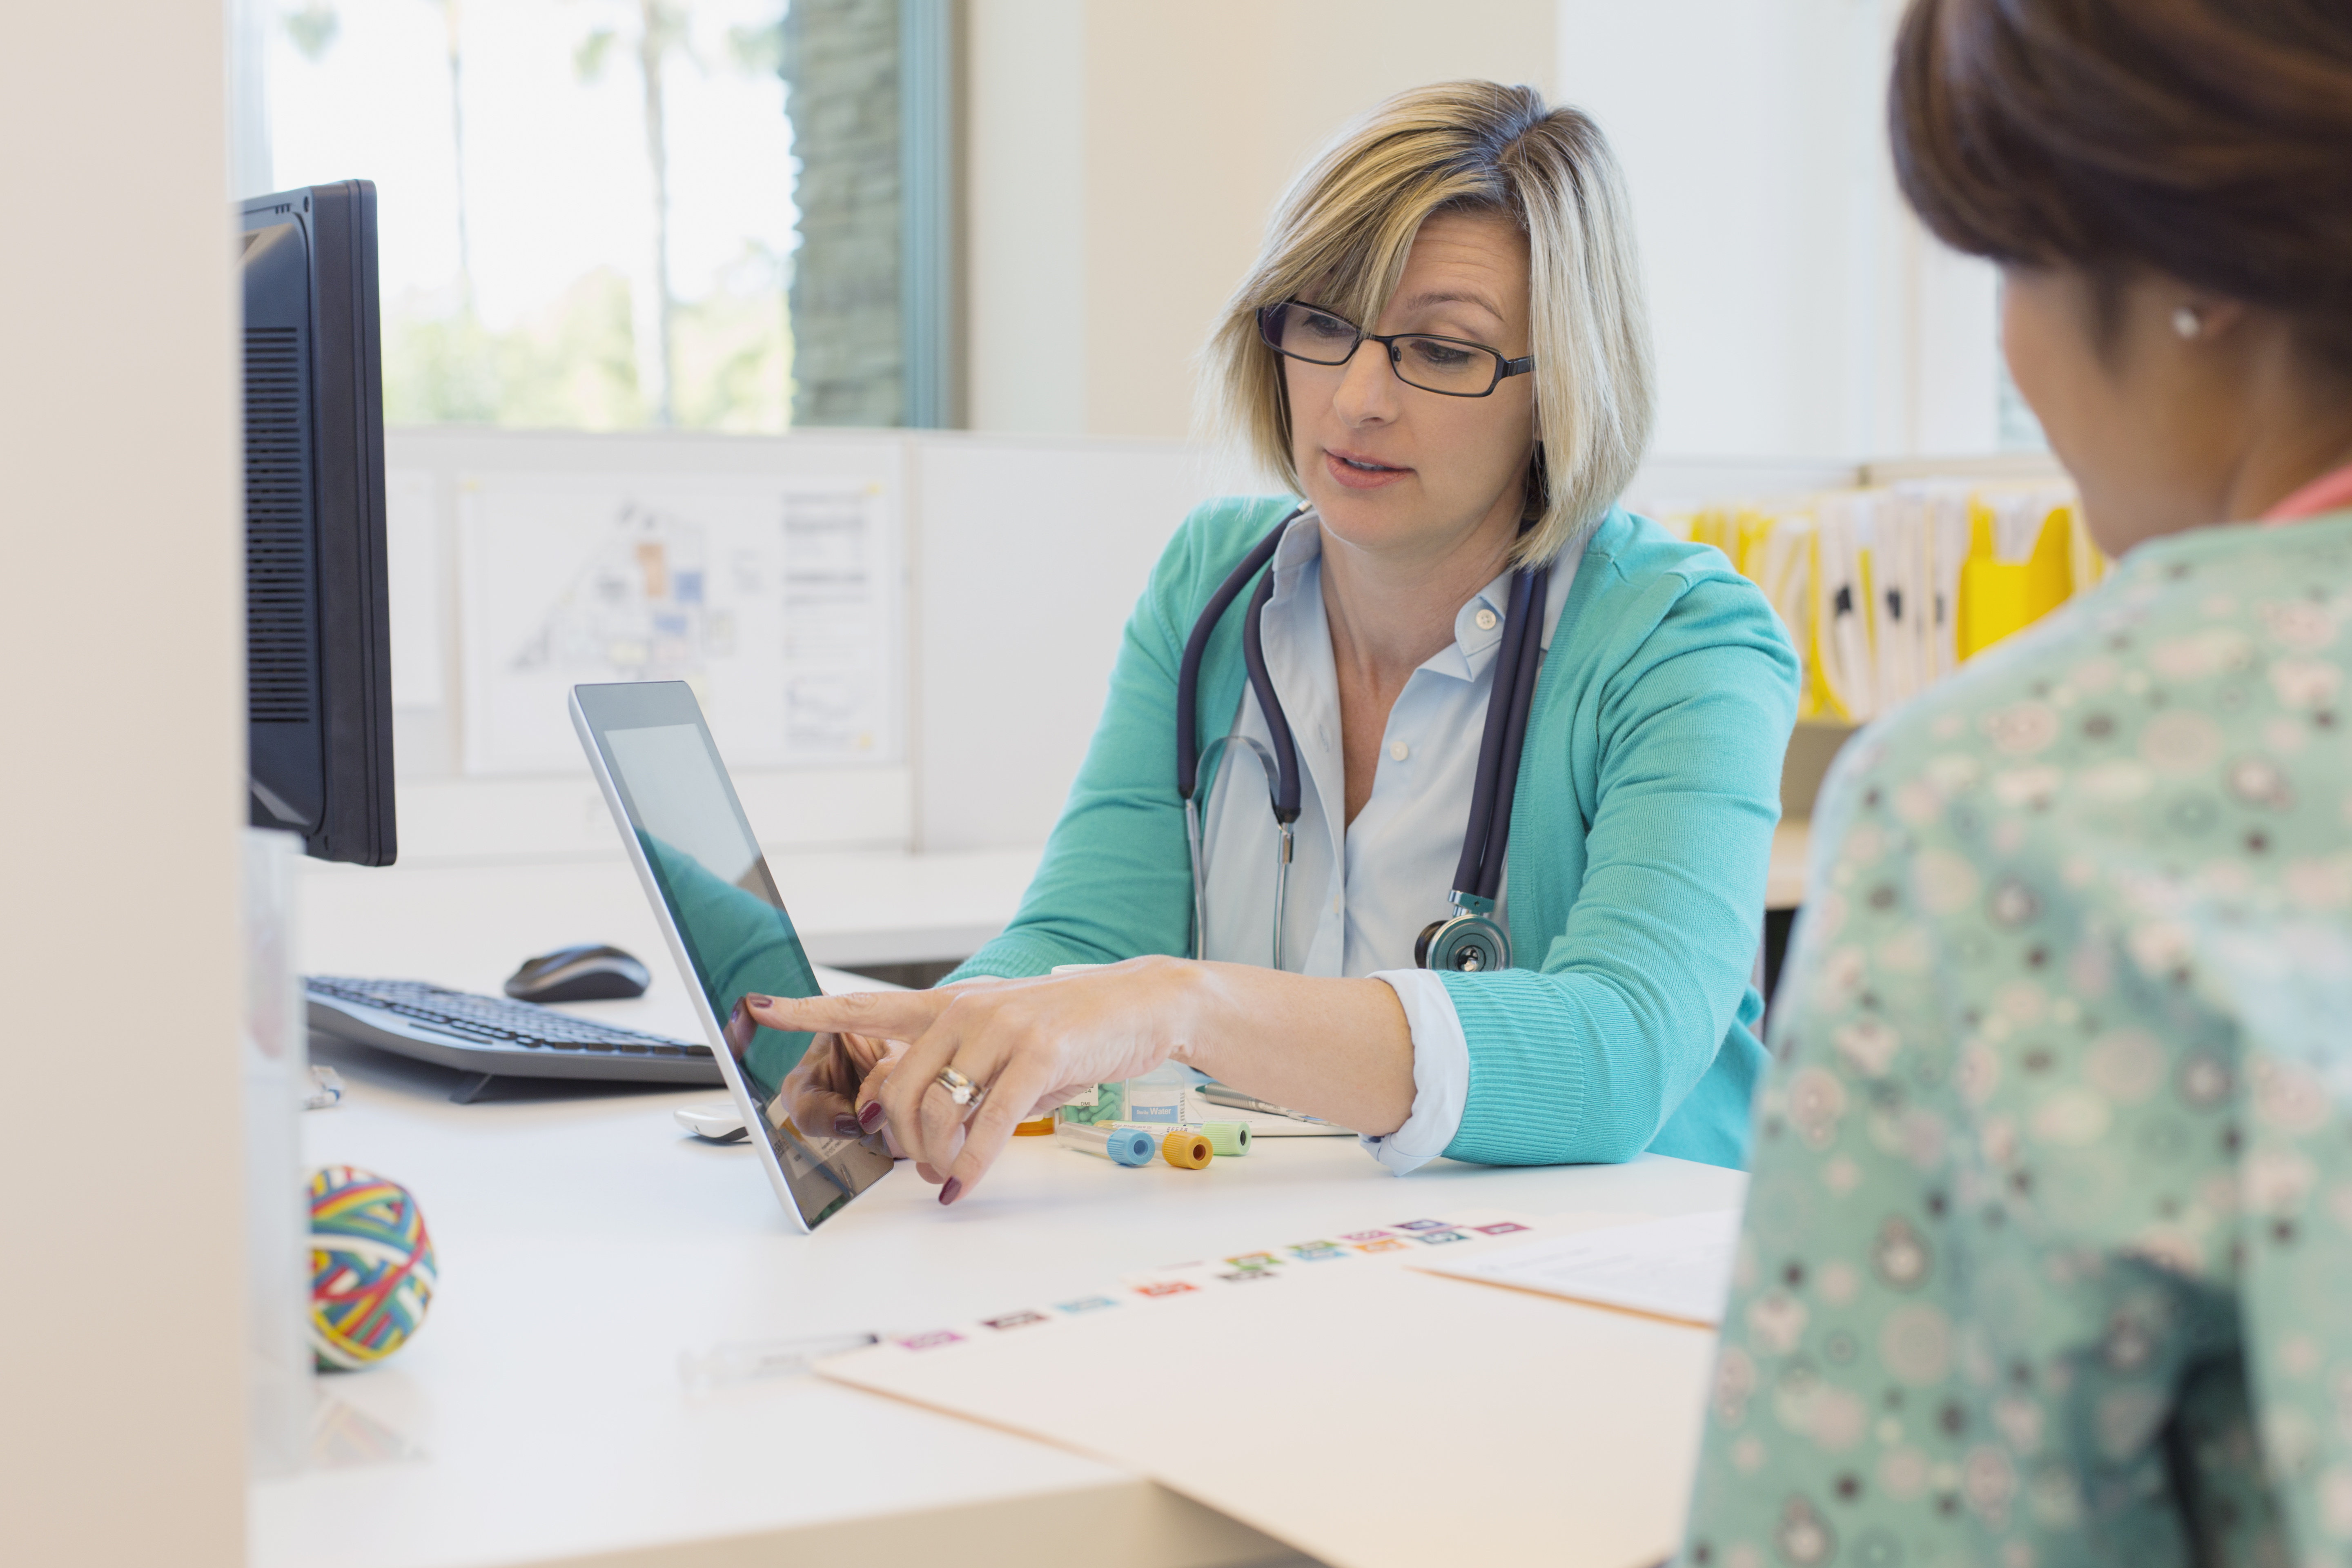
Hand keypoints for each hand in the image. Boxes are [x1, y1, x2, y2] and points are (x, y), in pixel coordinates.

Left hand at [745, 958, 1204, 1203]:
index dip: (809, 1010)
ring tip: (949, 1175)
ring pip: (934, 1109)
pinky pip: (985, 1124)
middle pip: (894, 1087)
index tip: (760, 1008)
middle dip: (898, 1141)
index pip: (866, 1004)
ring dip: (933, 1157)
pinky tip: (965, 1184)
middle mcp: (966, 1009)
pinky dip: (972, 1163)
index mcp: (951, 1005)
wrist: (1141, 1004)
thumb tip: (910, 1117)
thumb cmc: (1070, 1028)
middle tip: (921, 1167)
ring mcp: (1001, 1029)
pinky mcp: (1038, 1054)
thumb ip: (954, 1067)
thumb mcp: (1002, 1042)